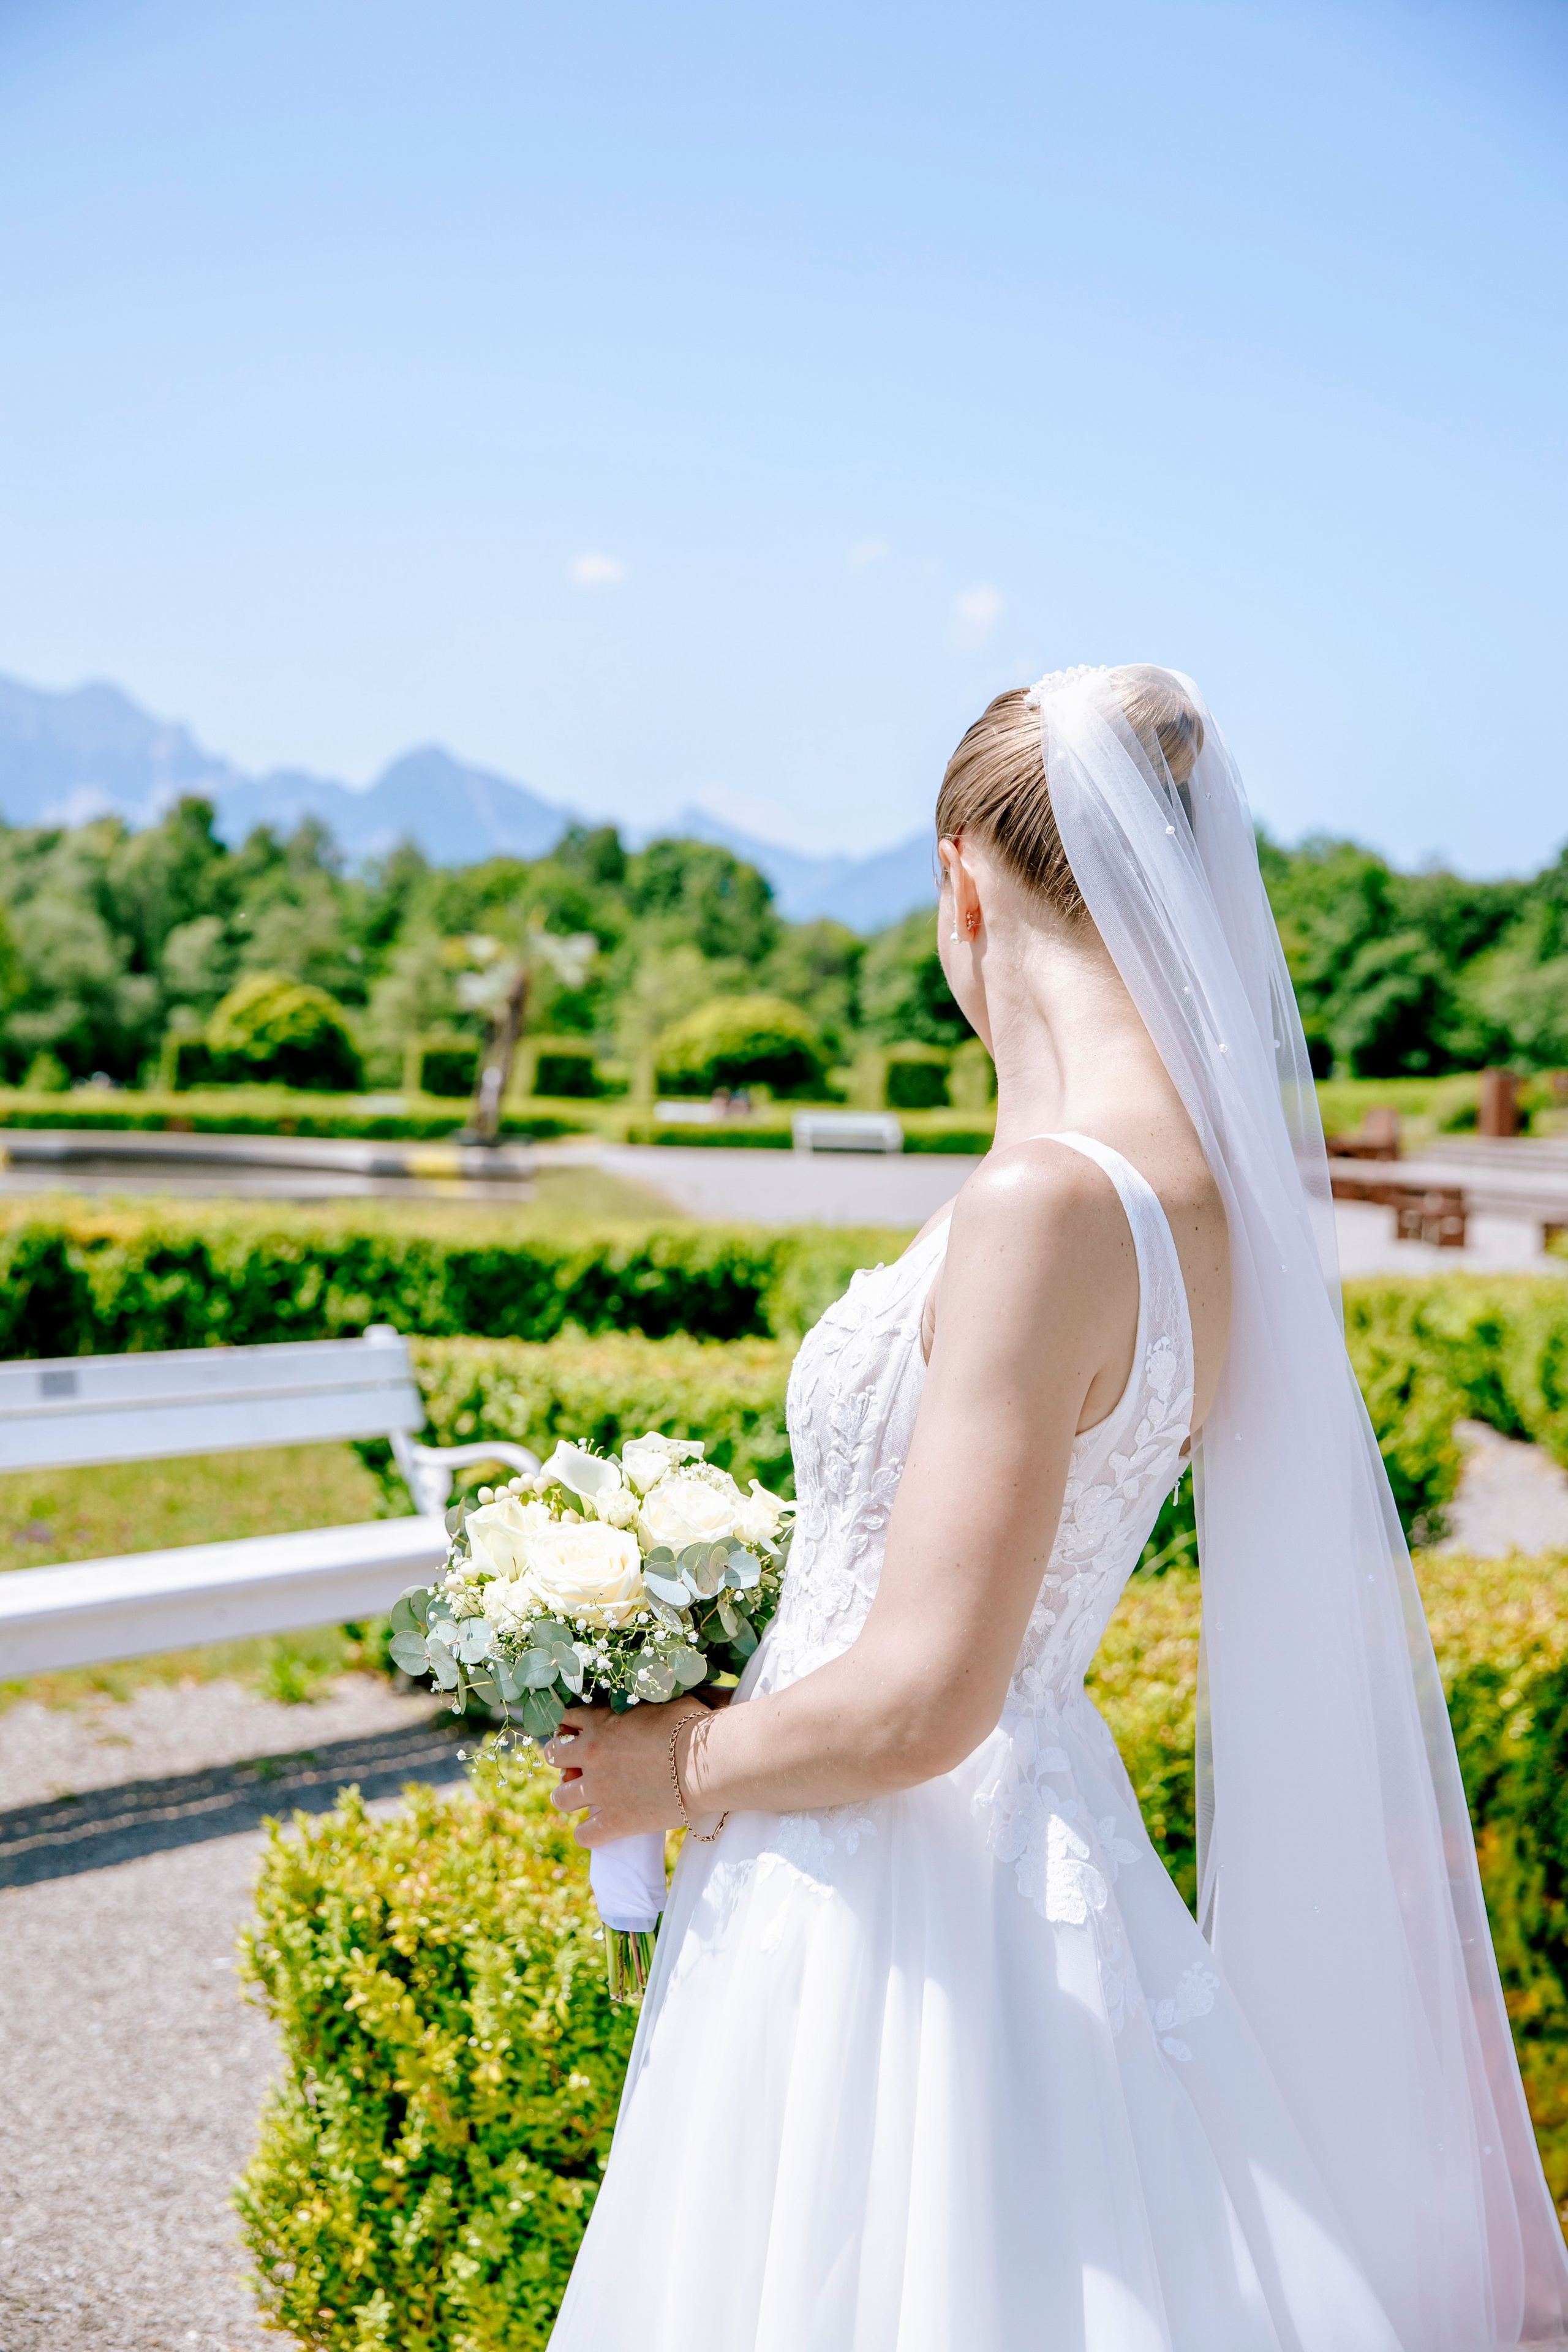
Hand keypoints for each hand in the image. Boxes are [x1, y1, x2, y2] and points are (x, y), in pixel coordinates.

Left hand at [546, 1702, 706, 1847]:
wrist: (708, 1763)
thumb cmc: (694, 1725)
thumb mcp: (664, 1700)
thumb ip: (644, 1701)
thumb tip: (652, 1687)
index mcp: (601, 1721)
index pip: (565, 1719)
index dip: (570, 1728)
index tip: (580, 1735)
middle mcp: (592, 1753)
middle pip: (554, 1756)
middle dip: (564, 1761)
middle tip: (582, 1767)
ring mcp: (600, 1789)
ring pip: (560, 1798)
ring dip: (570, 1796)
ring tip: (585, 1799)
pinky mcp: (614, 1821)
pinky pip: (584, 1835)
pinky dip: (589, 1833)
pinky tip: (601, 1828)